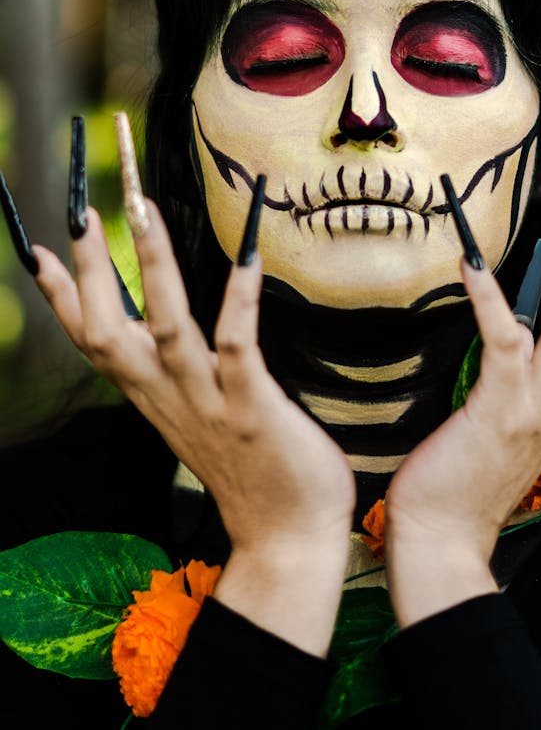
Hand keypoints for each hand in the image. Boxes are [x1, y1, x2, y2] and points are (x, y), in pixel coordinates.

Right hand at [34, 202, 354, 654]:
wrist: (286, 540)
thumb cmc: (249, 470)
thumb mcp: (194, 418)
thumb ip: (173, 378)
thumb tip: (161, 336)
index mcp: (154, 397)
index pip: (94, 340)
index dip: (64, 298)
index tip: (41, 251)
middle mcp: (169, 396)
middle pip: (109, 330)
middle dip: (92, 272)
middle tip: (84, 212)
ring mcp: (208, 403)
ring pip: (166, 328)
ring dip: (152, 269)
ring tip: (143, 212)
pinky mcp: (251, 409)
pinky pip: (238, 347)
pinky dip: (238, 301)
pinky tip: (247, 257)